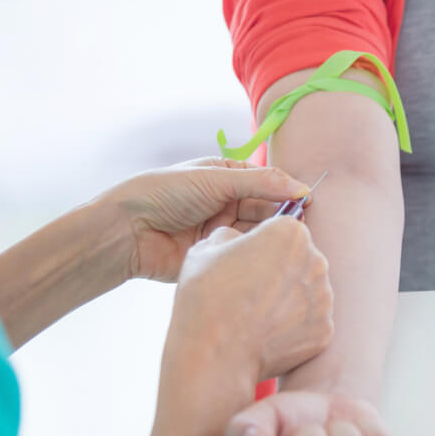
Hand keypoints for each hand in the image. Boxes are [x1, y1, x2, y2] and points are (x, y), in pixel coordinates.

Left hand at [103, 156, 313, 281]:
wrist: (126, 230)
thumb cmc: (164, 193)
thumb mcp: (216, 179)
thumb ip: (261, 183)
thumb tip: (302, 188)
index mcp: (227, 177)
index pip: (268, 183)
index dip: (288, 193)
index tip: (308, 202)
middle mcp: (227, 203)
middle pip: (268, 210)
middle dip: (283, 217)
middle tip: (299, 227)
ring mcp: (223, 231)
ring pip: (259, 234)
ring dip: (270, 237)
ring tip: (285, 243)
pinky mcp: (218, 257)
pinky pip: (245, 256)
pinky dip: (256, 256)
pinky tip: (268, 258)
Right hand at [165, 216, 334, 383]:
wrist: (215, 355)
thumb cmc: (207, 297)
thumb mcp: (206, 249)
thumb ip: (230, 236)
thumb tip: (239, 240)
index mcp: (292, 232)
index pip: (282, 233)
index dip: (260, 247)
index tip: (243, 265)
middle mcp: (317, 261)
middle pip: (300, 261)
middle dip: (280, 272)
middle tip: (250, 293)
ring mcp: (324, 298)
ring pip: (307, 293)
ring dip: (288, 300)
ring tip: (257, 316)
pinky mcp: (325, 330)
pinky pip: (310, 323)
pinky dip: (293, 329)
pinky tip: (267, 335)